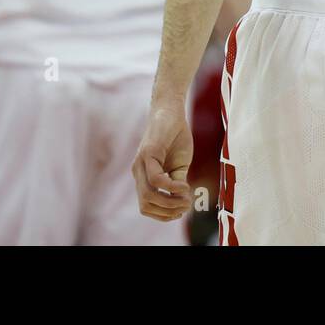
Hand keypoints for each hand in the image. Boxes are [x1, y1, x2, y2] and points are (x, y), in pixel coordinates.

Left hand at [132, 100, 193, 221]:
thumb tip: (181, 202)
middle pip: (145, 205)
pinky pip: (156, 179)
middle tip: (186, 206)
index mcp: (143, 176)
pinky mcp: (149, 152)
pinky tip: (184, 185)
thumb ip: (176, 183)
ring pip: (148, 196)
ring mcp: (141, 162)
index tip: (181, 211)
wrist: (172, 110)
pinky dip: (171, 187)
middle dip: (167, 212)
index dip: (163, 215)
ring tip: (186, 198)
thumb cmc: (176, 136)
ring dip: (169, 203)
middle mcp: (138, 171)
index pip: (146, 206)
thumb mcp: (179, 165)